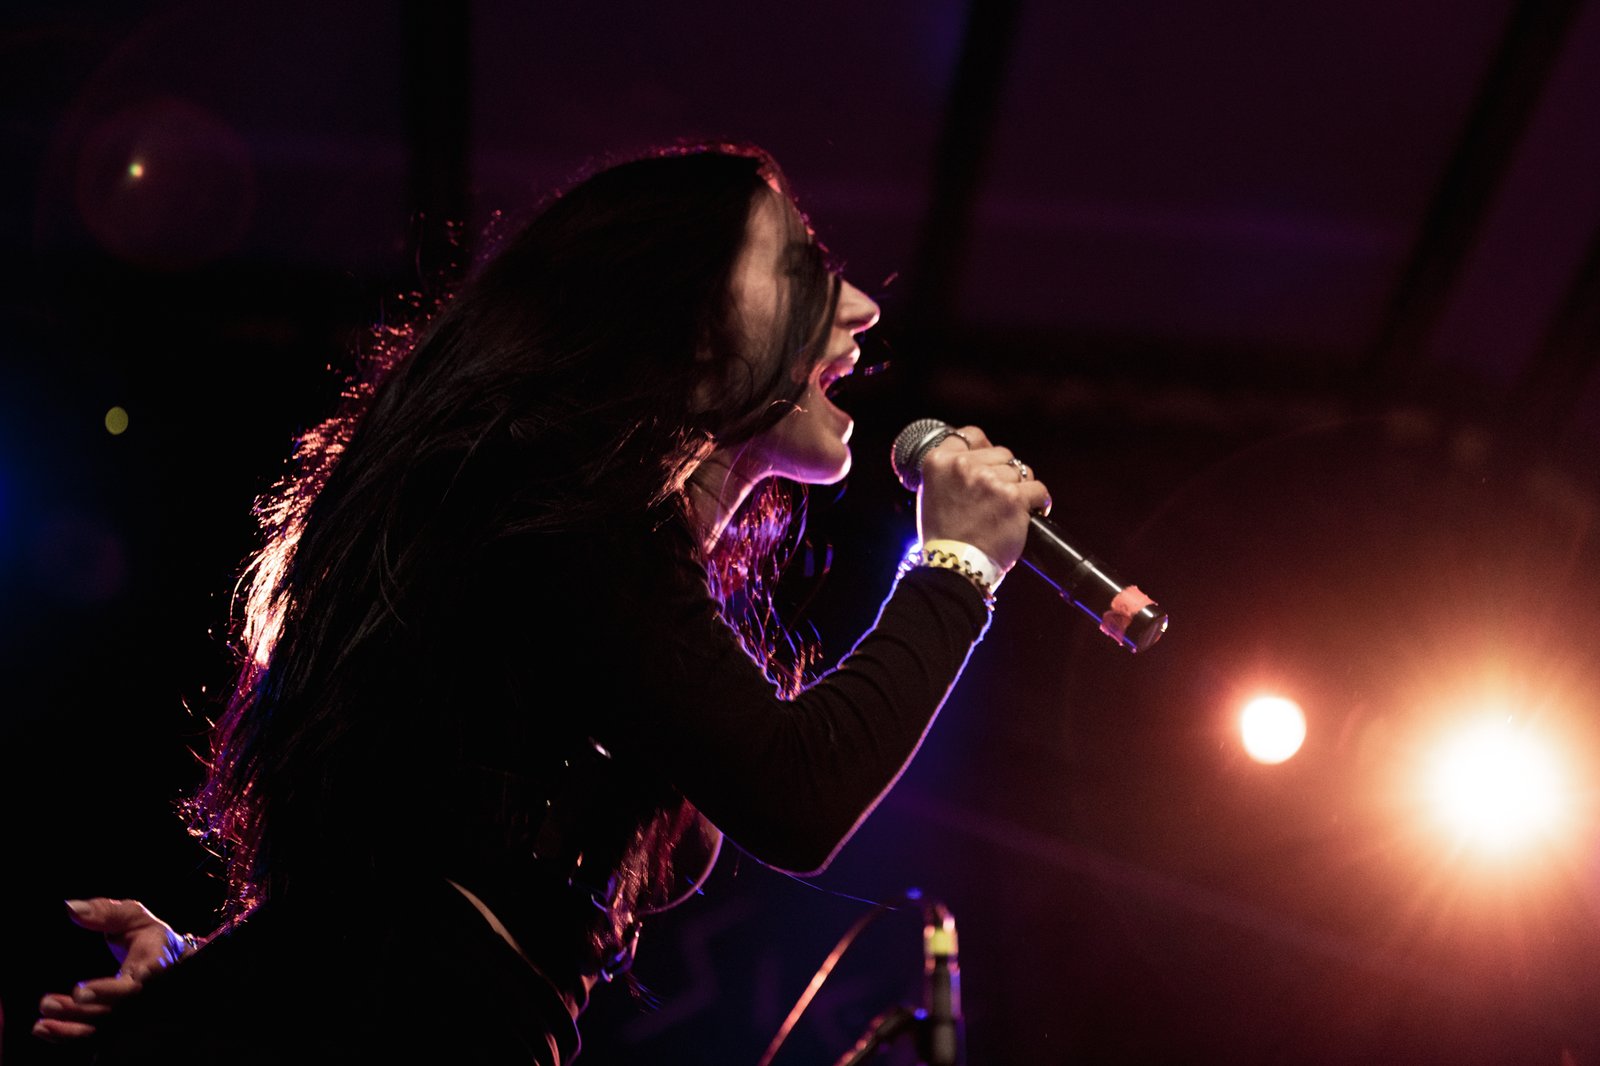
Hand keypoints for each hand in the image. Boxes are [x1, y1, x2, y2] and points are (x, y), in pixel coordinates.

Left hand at [33, 898, 193, 1041]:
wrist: (166, 957)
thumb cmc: (147, 933)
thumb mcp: (132, 916)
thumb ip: (105, 912)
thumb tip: (72, 908)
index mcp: (152, 967)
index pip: (132, 986)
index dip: (107, 991)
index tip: (78, 991)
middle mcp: (142, 993)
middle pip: (111, 1012)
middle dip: (78, 1012)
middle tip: (47, 1003)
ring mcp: (129, 1009)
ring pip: (101, 1028)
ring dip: (69, 1029)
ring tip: (41, 1024)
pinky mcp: (115, 1018)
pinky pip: (93, 1033)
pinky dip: (68, 1035)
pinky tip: (46, 1029)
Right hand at [916, 425, 1051, 571]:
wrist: (953, 566)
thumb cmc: (943, 534)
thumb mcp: (932, 493)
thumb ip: (950, 471)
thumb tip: (979, 456)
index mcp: (939, 461)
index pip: (971, 435)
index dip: (985, 449)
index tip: (990, 461)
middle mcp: (963, 466)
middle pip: (1001, 454)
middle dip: (1004, 473)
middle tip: (997, 498)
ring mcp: (989, 480)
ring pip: (1021, 472)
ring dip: (1020, 490)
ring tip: (1010, 510)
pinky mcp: (1012, 497)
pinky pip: (1037, 489)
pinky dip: (1039, 502)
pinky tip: (1032, 512)